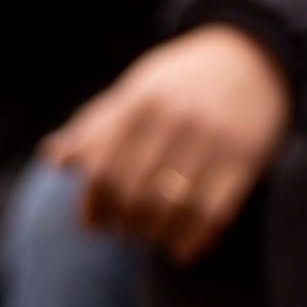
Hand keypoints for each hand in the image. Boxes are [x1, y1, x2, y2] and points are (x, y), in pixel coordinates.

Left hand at [41, 24, 290, 264]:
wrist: (254, 56)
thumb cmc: (179, 83)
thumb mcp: (135, 92)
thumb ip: (95, 128)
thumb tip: (53, 157)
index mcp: (139, 104)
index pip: (102, 171)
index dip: (92, 206)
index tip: (93, 223)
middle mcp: (174, 121)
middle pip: (135, 195)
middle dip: (123, 224)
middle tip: (123, 231)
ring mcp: (213, 142)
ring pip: (172, 209)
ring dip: (154, 235)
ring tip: (149, 236)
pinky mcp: (246, 160)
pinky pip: (213, 214)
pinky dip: (192, 240)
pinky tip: (181, 250)